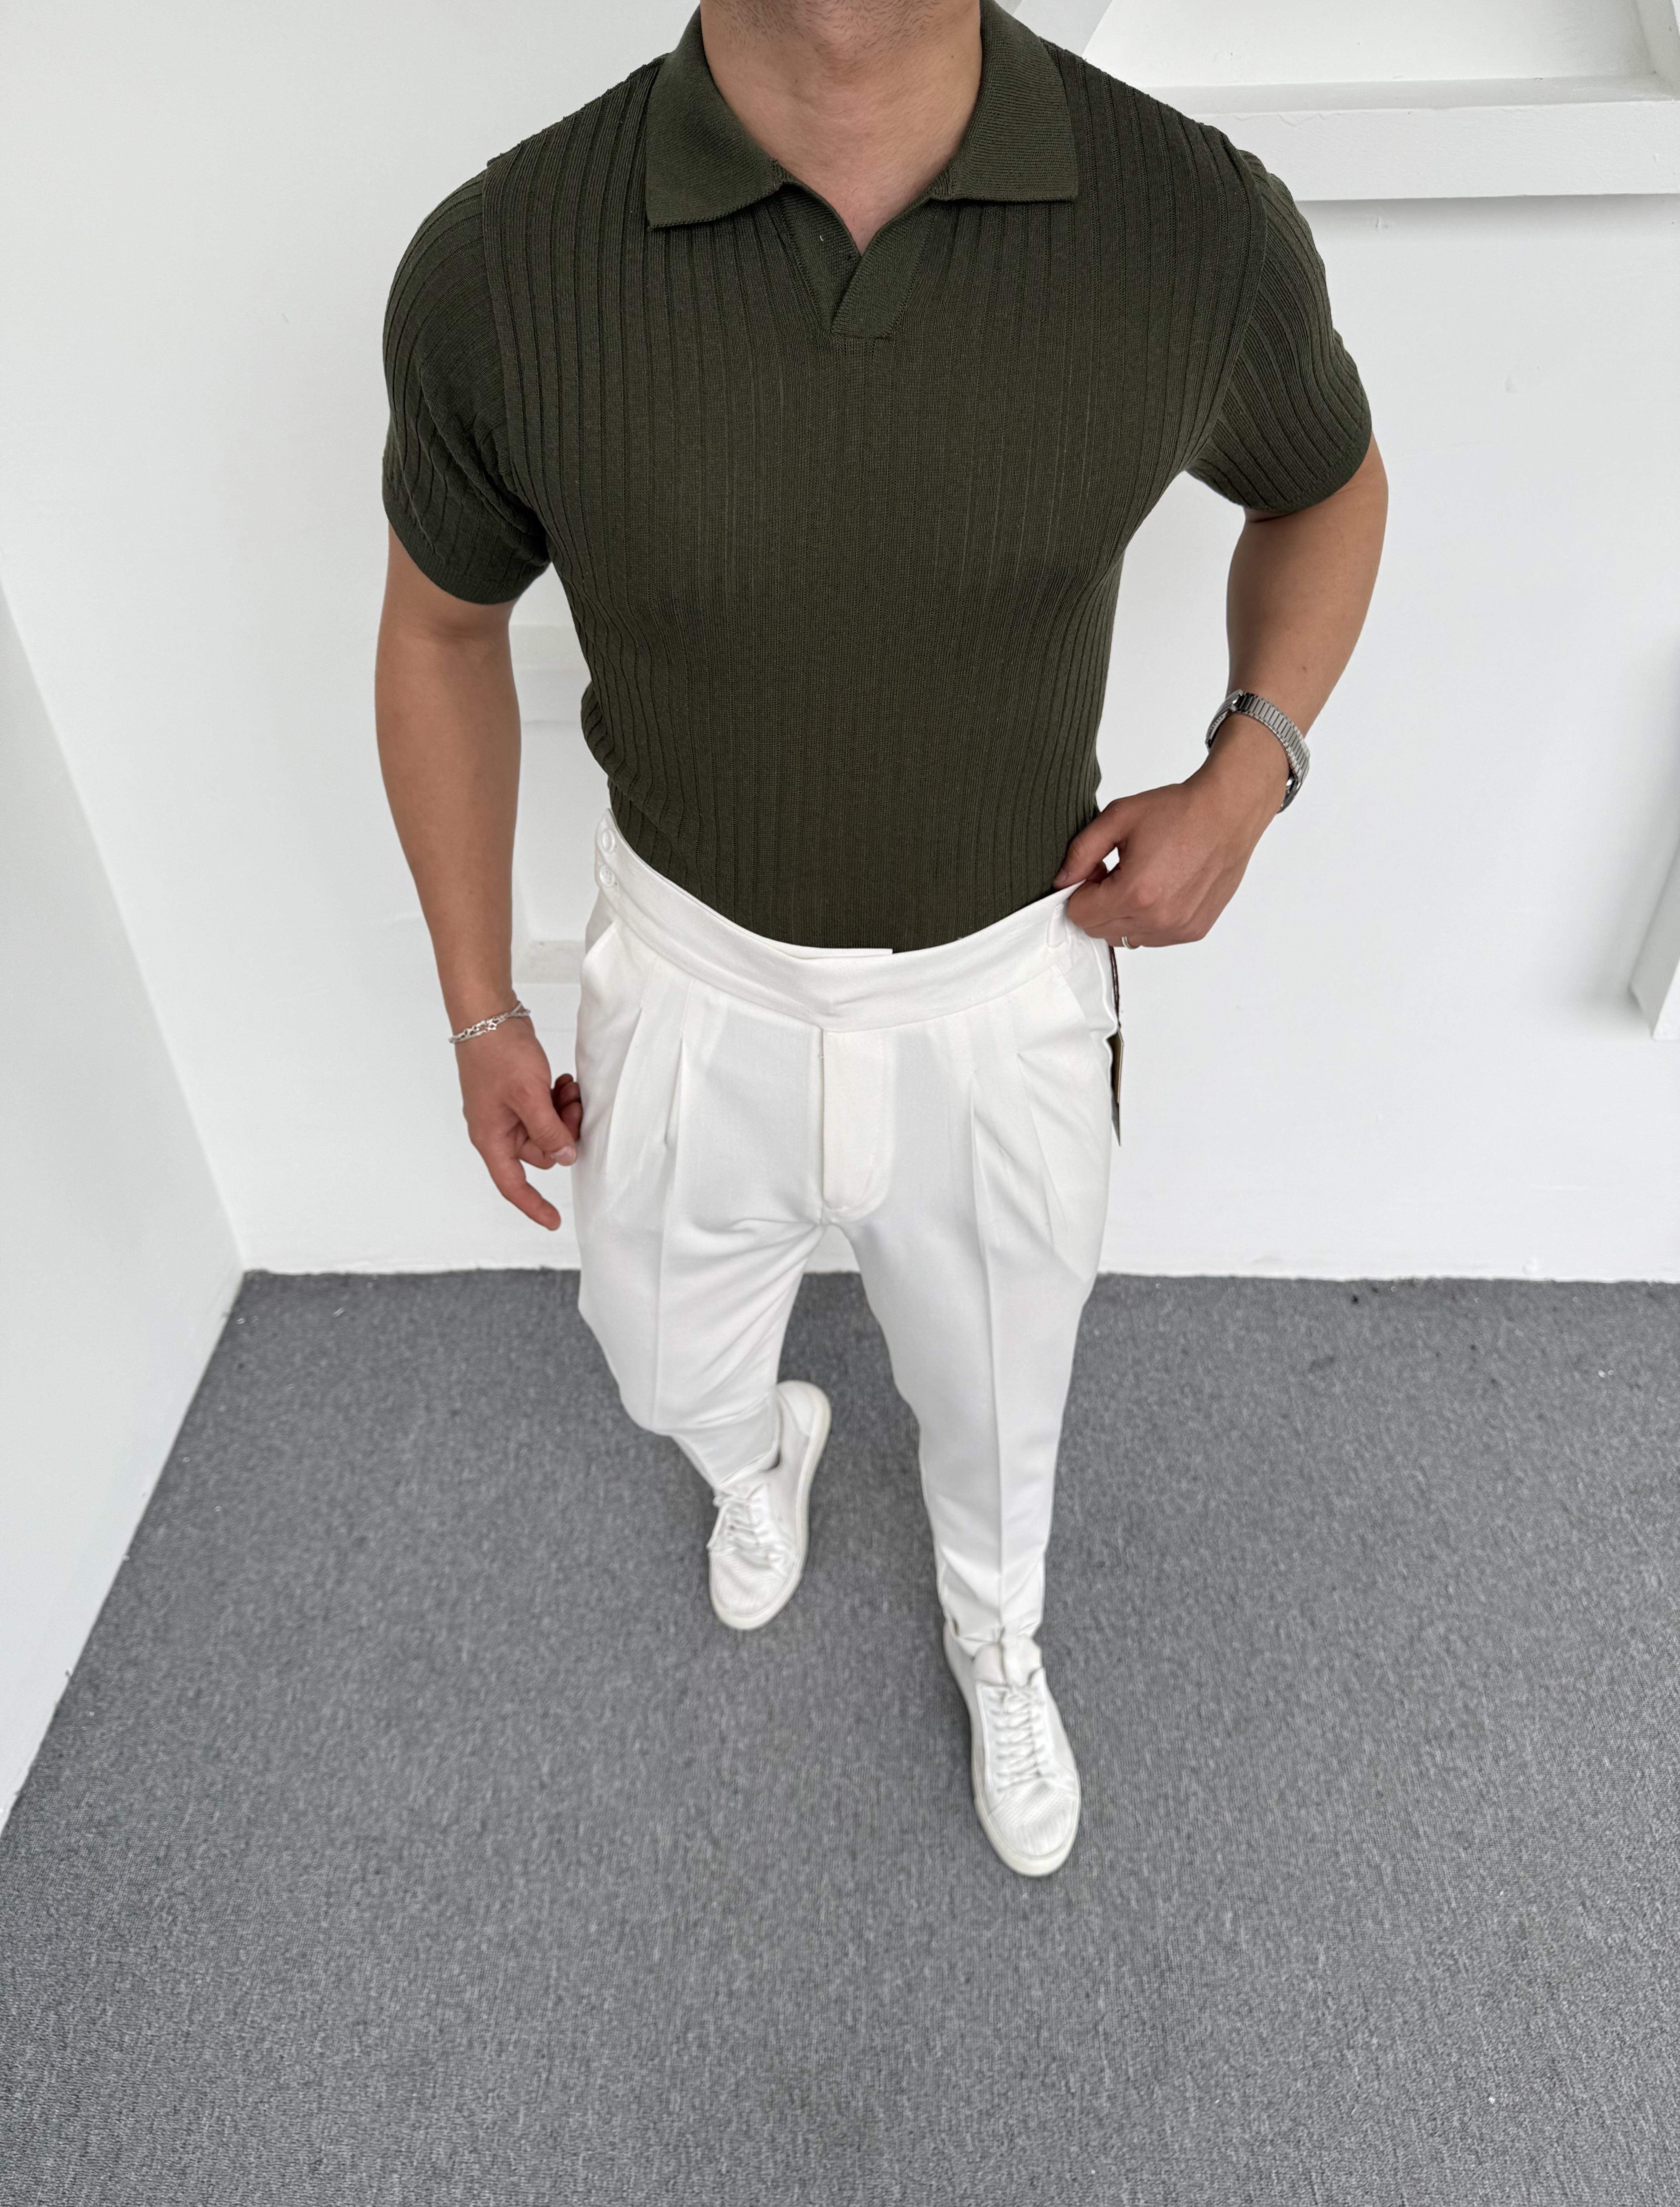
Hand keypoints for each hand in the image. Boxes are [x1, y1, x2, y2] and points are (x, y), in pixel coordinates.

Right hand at [454, 1019, 583, 1231]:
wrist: (487, 1014)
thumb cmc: (498, 1053)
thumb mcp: (529, 1095)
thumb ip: (548, 1130)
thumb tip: (565, 1157)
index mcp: (491, 1137)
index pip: (512, 1184)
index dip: (533, 1205)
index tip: (554, 1221)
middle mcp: (497, 1129)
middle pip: (540, 1152)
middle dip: (562, 1132)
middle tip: (572, 1103)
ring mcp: (507, 1112)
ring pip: (547, 1129)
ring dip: (563, 1113)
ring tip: (568, 1087)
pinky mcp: (517, 1094)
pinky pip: (545, 1110)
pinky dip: (557, 1100)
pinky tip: (562, 1081)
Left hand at [1053, 714, 1288, 947]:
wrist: (1227, 812)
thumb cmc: (1179, 811)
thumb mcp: (1118, 818)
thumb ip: (1081, 852)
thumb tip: (1061, 882)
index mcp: (1136, 892)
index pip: (1080, 915)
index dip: (1081, 890)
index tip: (1097, 869)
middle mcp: (1158, 918)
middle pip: (1099, 931)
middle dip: (1099, 903)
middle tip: (1117, 871)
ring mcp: (1178, 928)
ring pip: (1124, 938)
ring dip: (1122, 914)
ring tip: (1142, 878)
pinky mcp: (1193, 930)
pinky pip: (1152, 938)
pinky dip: (1147, 919)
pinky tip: (1161, 888)